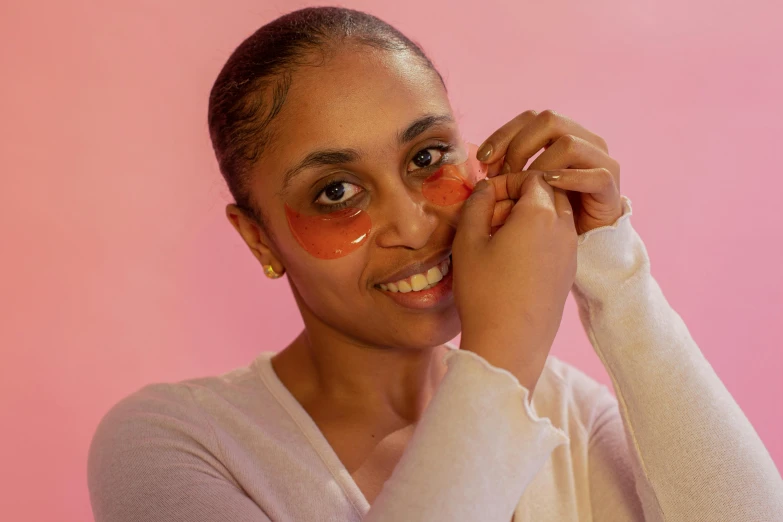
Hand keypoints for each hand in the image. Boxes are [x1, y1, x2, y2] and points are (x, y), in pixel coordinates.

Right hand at [452, 172, 576, 395]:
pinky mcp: (569, 272)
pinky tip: (512, 258)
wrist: (510, 344)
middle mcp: (563, 227)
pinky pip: (558, 239)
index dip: (505, 181)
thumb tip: (485, 188)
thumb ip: (476, 205)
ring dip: (530, 216)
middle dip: (520, 195)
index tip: (484, 198)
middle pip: (548, 192)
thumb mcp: (468, 241)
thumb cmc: (484, 292)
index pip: (531, 177)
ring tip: (499, 237)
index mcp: (540, 213)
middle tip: (490, 216)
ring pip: (555, 215)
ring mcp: (570, 251)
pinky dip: (539, 236)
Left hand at [476, 110, 622, 234]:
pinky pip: (594, 174)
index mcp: (560, 135)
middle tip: (503, 175)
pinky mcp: (610, 184)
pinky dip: (569, 180)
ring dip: (540, 165)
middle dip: (519, 146)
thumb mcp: (523, 185)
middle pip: (549, 121)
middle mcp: (582, 139)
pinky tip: (549, 188)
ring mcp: (600, 159)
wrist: (585, 238)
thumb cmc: (549, 210)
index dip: (504, 134)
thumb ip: (507, 169)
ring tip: (525, 188)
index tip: (483, 160)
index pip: (530, 117)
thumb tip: (481, 163)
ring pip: (569, 144)